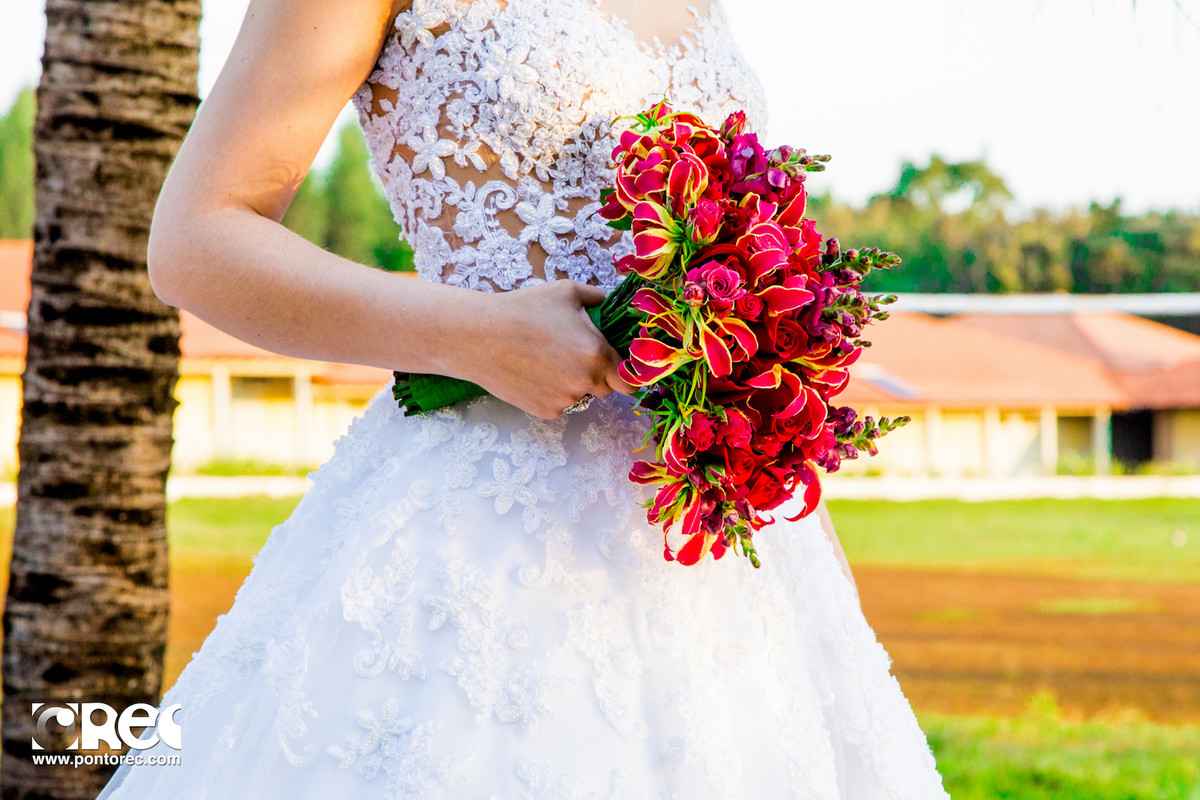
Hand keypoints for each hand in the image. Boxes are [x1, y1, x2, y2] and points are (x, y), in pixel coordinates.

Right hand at [460, 280, 637, 419]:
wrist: (479, 336)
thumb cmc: (524, 309)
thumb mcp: (567, 292)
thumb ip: (598, 298)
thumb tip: (608, 303)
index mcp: (598, 354)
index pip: (631, 380)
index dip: (626, 373)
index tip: (616, 365)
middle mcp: (585, 382)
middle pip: (606, 389)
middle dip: (598, 375)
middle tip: (574, 355)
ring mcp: (565, 399)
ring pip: (581, 396)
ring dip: (573, 383)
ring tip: (547, 359)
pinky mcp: (545, 411)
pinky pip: (559, 403)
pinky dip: (552, 392)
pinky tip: (533, 371)